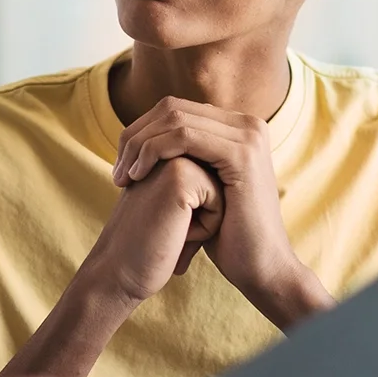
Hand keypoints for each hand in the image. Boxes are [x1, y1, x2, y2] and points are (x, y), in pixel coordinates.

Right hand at [84, 157, 223, 304]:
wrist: (118, 273)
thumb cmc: (147, 247)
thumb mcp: (171, 209)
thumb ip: (193, 187)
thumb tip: (228, 181)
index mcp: (160, 155)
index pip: (211, 179)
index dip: (198, 212)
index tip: (163, 223)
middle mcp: (164, 151)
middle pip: (219, 182)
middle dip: (204, 214)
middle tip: (166, 229)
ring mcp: (170, 160)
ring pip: (221, 190)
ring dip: (205, 220)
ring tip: (171, 230)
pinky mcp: (179, 177)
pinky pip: (219, 202)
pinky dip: (205, 227)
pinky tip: (176, 234)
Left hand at [112, 98, 332, 328]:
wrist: (260, 268)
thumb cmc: (226, 235)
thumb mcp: (200, 186)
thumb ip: (182, 156)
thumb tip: (142, 134)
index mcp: (236, 127)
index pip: (174, 108)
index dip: (140, 131)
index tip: (121, 163)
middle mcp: (246, 124)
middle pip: (171, 108)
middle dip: (135, 136)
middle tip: (117, 170)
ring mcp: (248, 136)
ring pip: (174, 119)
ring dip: (139, 146)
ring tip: (122, 177)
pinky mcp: (242, 154)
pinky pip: (184, 137)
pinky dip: (153, 152)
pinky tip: (137, 176)